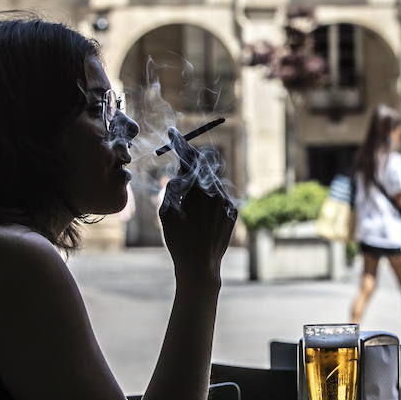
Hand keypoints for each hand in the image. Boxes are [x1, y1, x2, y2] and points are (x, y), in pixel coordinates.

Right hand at [158, 128, 236, 280]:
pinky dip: (210, 196)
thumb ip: (173, 187)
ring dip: (201, 181)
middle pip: (205, 168)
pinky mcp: (233, 213)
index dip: (181, 145)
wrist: (200, 266)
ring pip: (213, 182)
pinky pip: (220, 197)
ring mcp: (228, 203)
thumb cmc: (179, 240)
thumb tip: (179, 172)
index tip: (174, 134)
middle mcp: (218, 193)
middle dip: (192, 163)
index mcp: (200, 190)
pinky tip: (201, 210)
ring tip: (189, 195)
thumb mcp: (167, 212)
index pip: (191, 160)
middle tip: (181, 161)